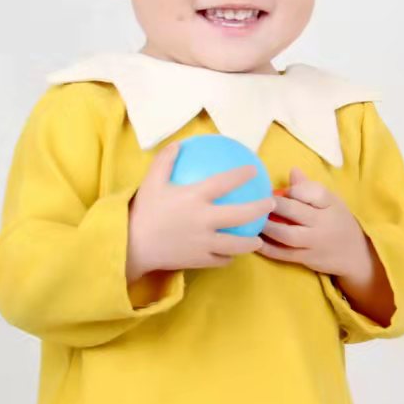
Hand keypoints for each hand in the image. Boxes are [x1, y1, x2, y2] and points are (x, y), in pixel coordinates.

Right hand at [124, 140, 276, 281]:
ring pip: (237, 244)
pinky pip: (220, 259)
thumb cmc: (142, 212)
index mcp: (194, 198)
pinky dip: (229, 257)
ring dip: (251, 242)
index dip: (242, 174)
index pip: (225, 182)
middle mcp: (204, 220)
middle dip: (260, 208)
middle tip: (271, 203)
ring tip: (258, 239)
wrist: (131, 246)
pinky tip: (232, 254)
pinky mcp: (199, 259)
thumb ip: (165, 161)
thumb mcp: (151, 182)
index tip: (253, 169)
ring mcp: (204, 242)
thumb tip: (178, 143)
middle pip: (241, 214)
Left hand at [257, 168, 375, 282]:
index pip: (312, 191)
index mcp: (331, 203)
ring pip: (287, 235)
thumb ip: (310, 188)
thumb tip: (292, 170)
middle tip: (258, 202)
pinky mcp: (307, 259)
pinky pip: (284, 254)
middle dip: (274, 206)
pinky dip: (268, 248)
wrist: (356, 253)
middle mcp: (324, 222)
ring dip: (268, 227)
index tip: (281, 190)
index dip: (293, 190)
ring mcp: (315, 242)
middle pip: (295, 212)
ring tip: (254, 221)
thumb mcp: (331, 202)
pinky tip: (255, 242)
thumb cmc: (338, 221)